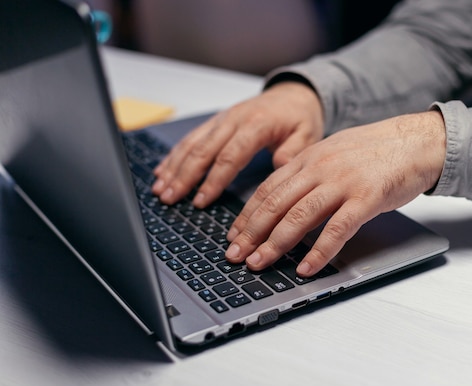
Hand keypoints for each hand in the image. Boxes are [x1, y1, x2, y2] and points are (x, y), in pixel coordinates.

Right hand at [151, 81, 323, 206]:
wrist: (294, 94)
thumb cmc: (300, 117)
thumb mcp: (307, 135)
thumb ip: (293, 154)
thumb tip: (279, 171)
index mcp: (256, 124)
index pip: (230, 156)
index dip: (213, 180)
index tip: (200, 201)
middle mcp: (234, 119)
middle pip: (203, 151)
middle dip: (183, 176)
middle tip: (169, 198)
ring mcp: (222, 119)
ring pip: (192, 144)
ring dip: (174, 167)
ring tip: (160, 189)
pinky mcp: (216, 121)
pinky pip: (191, 138)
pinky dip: (174, 155)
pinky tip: (162, 170)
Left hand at [224, 110, 446, 276]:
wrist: (418, 141)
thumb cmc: (378, 151)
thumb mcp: (334, 152)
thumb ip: (309, 172)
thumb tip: (286, 198)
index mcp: (309, 157)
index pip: (268, 188)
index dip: (247, 214)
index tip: (233, 235)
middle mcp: (320, 168)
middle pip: (276, 203)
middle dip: (251, 232)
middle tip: (235, 256)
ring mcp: (343, 182)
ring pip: (299, 216)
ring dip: (275, 244)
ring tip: (259, 264)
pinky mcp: (366, 198)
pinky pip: (337, 229)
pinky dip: (319, 251)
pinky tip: (306, 268)